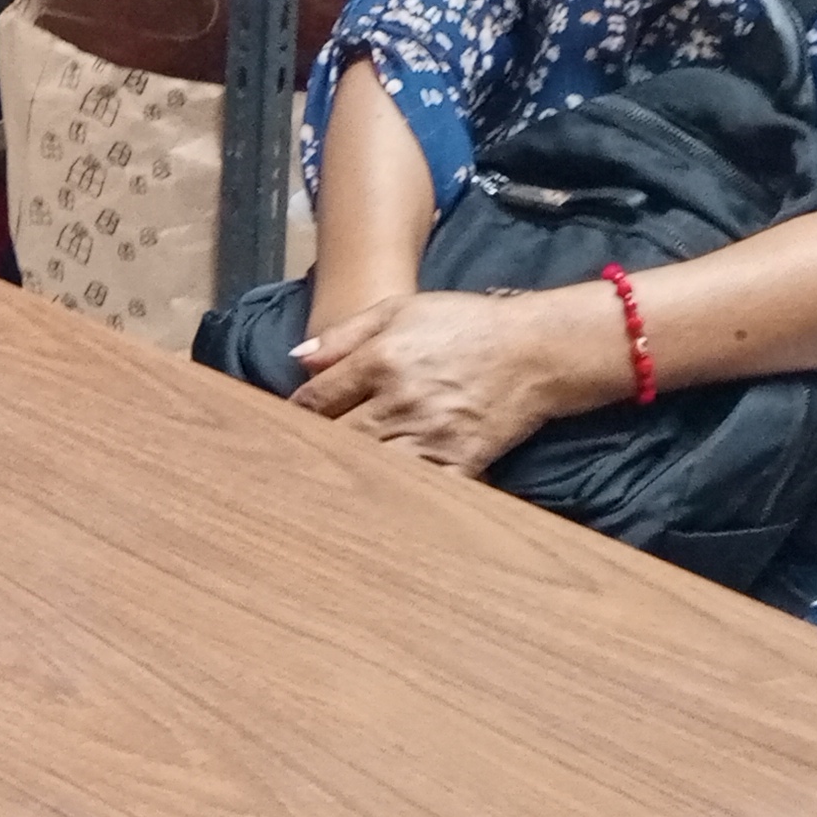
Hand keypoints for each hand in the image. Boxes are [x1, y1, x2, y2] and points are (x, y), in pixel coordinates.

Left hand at [287, 286, 626, 473]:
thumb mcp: (401, 310)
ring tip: (321, 488)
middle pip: (334, 439)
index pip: (315, 400)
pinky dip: (393, 500)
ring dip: (345, 477)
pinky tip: (373, 506)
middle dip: (310, 450)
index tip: (279, 428)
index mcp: (380, 361)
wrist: (537, 350)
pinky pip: (416, 491)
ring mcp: (431, 436)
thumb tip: (297, 360)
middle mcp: (400, 401)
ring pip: (368, 469)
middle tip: (289, 465)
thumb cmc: (466, 326)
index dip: (293, 416)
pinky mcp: (460, 463)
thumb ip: (344, 334)